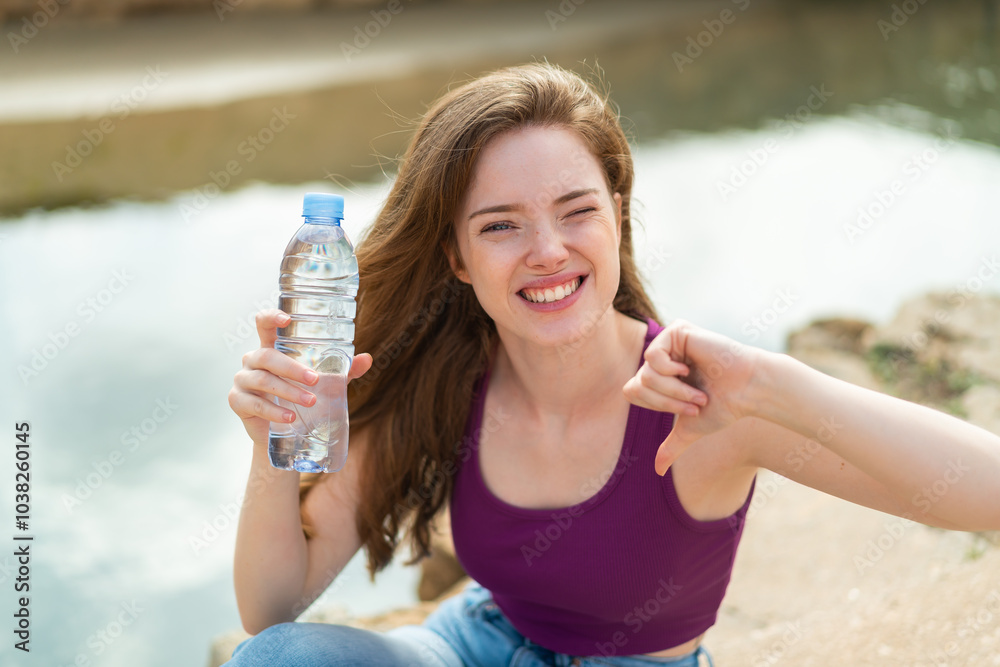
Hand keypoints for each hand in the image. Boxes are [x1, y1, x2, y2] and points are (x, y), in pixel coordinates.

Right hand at [228, 309, 372, 445]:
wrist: (283, 435)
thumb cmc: (301, 399)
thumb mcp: (325, 384)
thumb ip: (343, 371)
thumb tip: (367, 359)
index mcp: (271, 348)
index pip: (264, 324)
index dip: (271, 317)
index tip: (287, 319)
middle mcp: (253, 360)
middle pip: (267, 356)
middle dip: (292, 367)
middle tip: (315, 380)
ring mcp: (242, 380)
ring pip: (263, 380)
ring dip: (288, 391)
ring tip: (310, 401)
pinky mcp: (237, 401)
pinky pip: (255, 404)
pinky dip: (274, 411)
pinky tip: (290, 418)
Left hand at [623, 319, 761, 474]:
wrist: (748, 391)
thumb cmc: (724, 406)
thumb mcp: (691, 428)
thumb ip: (672, 445)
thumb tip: (658, 470)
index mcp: (659, 374)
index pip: (633, 392)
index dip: (658, 406)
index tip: (688, 410)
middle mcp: (661, 356)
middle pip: (637, 384)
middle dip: (667, 402)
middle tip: (695, 402)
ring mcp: (668, 341)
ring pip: (646, 374)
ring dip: (674, 391)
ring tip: (698, 390)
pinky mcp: (677, 330)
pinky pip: (652, 356)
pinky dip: (672, 371)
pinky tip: (690, 368)